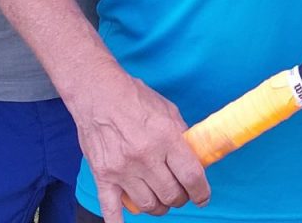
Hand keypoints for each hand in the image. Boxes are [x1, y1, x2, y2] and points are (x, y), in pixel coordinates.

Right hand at [70, 69, 208, 218]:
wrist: (98, 93)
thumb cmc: (135, 98)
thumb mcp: (168, 110)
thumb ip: (182, 136)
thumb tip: (194, 158)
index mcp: (166, 138)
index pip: (191, 176)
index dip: (201, 192)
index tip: (203, 197)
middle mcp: (145, 157)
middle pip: (171, 195)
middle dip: (180, 198)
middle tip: (180, 193)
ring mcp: (122, 170)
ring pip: (148, 205)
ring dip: (159, 207)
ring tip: (160, 199)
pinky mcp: (104, 176)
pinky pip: (111, 208)